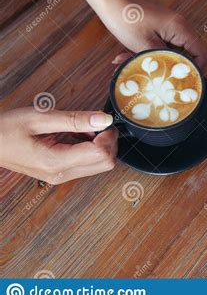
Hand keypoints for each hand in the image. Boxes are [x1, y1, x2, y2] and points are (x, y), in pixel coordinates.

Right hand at [0, 108, 117, 183]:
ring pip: (100, 166)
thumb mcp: (40, 117)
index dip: (108, 135)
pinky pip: (88, 164)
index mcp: (56, 162)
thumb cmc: (6, 129)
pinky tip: (79, 135)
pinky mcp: (61, 173)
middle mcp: (61, 174)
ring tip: (83, 128)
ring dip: (101, 145)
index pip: (101, 154)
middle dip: (108, 141)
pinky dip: (92, 149)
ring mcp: (61, 176)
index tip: (102, 120)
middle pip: (106, 163)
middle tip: (97, 122)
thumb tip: (104, 119)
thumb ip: (75, 119)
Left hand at [104, 0, 206, 66]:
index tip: (181, 79)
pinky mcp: (160, 28)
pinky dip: (148, 52)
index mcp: (180, 29)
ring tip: (132, 62)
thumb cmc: (126, 20)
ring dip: (154, 59)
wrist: (109, 2)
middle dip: (169, 65)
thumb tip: (176, 73)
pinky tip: (128, 55)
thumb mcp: (145, 46)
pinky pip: (160, 45)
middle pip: (185, 54)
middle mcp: (178, 26)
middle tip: (153, 74)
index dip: (195, 68)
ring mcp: (169, 26)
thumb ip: (164, 60)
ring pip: (169, 51)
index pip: (201, 53)